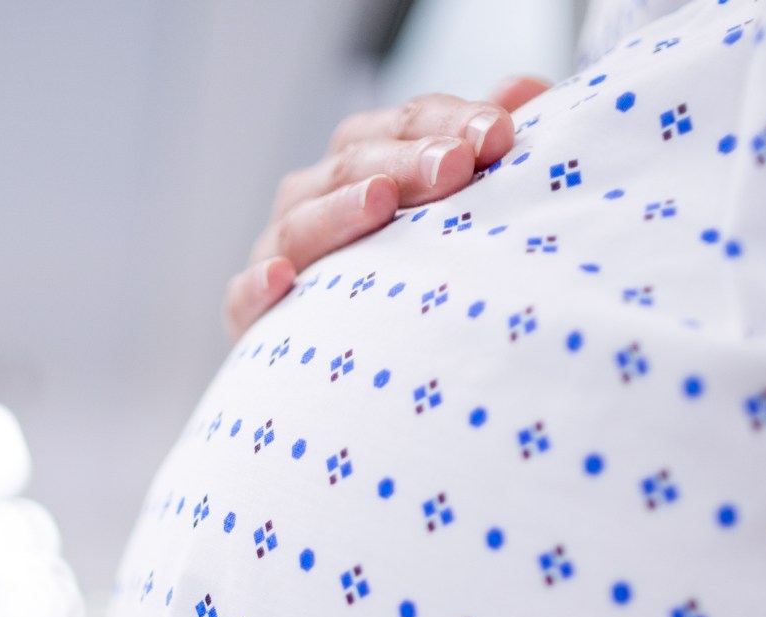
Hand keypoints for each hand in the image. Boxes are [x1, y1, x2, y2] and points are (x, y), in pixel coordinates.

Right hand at [223, 76, 552, 340]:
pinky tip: (282, 279)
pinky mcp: (252, 317)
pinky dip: (257, 286)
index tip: (498, 133)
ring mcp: (282, 254)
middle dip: (406, 160)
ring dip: (340, 210)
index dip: (447, 121)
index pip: (401, 124)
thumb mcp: (466, 207)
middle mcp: (317, 199)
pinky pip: (243, 297)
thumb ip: (486, 147)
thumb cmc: (428, 274)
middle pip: (351, 163)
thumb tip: (522, 89)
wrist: (371, 377)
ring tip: (380, 201)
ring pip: (300, 222)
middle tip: (455, 165)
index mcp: (366, 163)